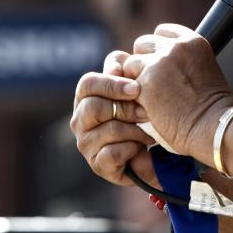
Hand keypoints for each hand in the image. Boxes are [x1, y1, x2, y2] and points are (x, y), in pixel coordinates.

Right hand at [71, 50, 157, 186]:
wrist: (153, 150)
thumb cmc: (140, 113)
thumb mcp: (135, 85)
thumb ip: (124, 67)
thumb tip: (114, 69)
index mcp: (85, 98)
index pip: (87, 84)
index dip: (111, 84)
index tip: (136, 88)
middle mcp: (79, 121)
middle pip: (94, 107)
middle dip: (126, 109)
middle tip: (147, 112)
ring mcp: (86, 144)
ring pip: (108, 130)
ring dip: (135, 130)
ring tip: (149, 132)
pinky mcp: (97, 165)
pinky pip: (113, 153)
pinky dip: (132, 149)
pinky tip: (140, 148)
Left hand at [122, 24, 232, 157]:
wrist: (214, 127)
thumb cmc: (211, 108)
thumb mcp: (203, 71)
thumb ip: (181, 61)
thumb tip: (157, 63)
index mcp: (193, 41)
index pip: (162, 31)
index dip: (157, 49)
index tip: (161, 64)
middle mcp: (176, 46)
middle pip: (142, 44)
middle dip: (144, 62)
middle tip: (154, 84)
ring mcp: (159, 63)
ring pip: (131, 64)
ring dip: (136, 80)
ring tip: (153, 99)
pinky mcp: (146, 82)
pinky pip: (126, 85)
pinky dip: (133, 97)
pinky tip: (148, 108)